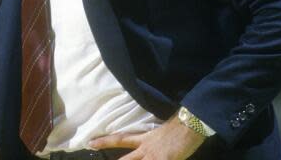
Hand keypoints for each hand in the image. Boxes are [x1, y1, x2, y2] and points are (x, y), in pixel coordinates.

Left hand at [88, 116, 205, 159]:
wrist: (189, 125)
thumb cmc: (177, 128)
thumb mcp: (159, 133)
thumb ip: (150, 140)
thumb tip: (144, 147)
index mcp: (144, 139)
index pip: (120, 140)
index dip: (105, 141)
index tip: (90, 143)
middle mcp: (146, 149)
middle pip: (126, 159)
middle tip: (95, 154)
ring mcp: (154, 156)